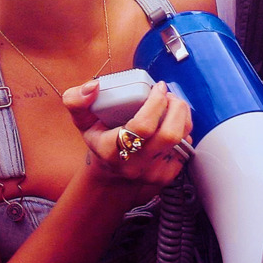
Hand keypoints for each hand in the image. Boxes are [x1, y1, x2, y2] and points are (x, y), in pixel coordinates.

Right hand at [63, 80, 192, 186]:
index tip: (158, 86)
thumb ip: (77, 101)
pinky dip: (183, 130)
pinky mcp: (167, 176)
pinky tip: (172, 123)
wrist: (112, 170)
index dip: (157, 102)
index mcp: (111, 150)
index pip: (143, 126)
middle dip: (176, 107)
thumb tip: (93, 86)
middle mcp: (133, 165)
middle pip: (169, 135)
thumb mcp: (82, 120)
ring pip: (181, 140)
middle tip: (170, 95)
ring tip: (173, 104)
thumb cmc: (99, 139)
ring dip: (182, 116)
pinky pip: (185, 148)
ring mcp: (151, 173)